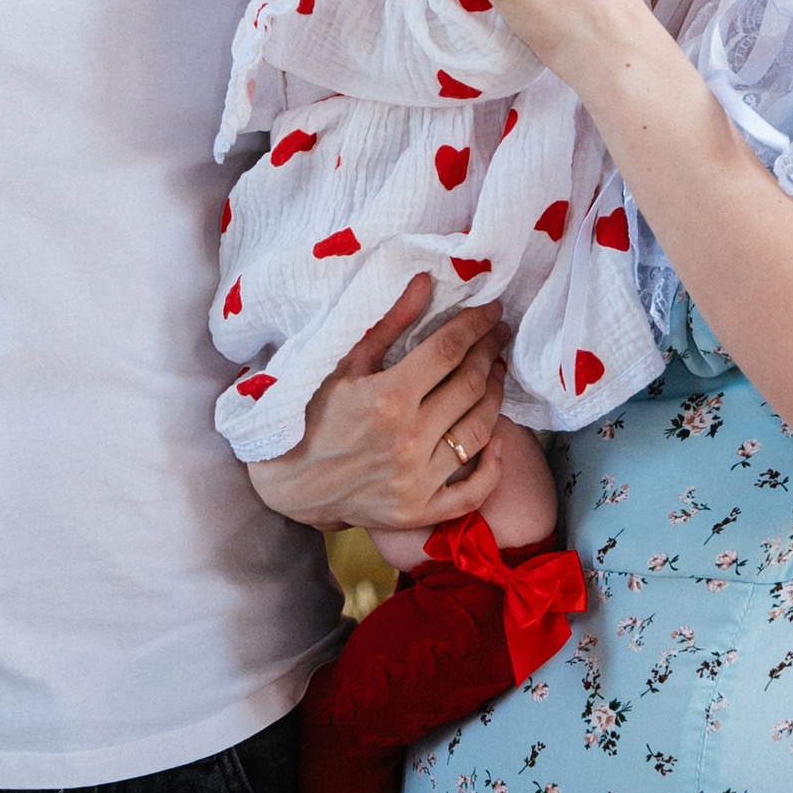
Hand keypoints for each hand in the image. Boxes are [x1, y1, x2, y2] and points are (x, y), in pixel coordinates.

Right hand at [248, 278, 508, 536]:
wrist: (291, 484)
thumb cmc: (314, 415)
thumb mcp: (343, 364)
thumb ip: (389, 324)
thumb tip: (426, 281)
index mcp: (387, 398)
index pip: (448, 351)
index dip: (475, 326)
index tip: (491, 311)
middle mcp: (408, 441)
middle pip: (470, 386)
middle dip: (490, 353)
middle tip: (497, 336)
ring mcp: (416, 481)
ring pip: (480, 432)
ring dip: (495, 396)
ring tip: (495, 373)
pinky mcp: (419, 511)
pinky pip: (474, 491)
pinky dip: (494, 466)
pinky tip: (500, 440)